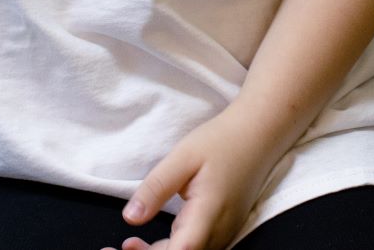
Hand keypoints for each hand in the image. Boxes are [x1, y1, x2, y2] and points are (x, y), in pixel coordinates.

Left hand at [111, 108, 284, 249]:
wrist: (259, 134)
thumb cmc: (221, 141)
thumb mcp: (183, 157)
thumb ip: (156, 189)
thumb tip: (129, 218)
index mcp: (207, 215)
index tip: (124, 249)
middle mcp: (219, 232)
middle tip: (114, 249)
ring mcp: (224, 234)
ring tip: (127, 244)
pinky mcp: (223, 231)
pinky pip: (194, 249)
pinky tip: (148, 242)